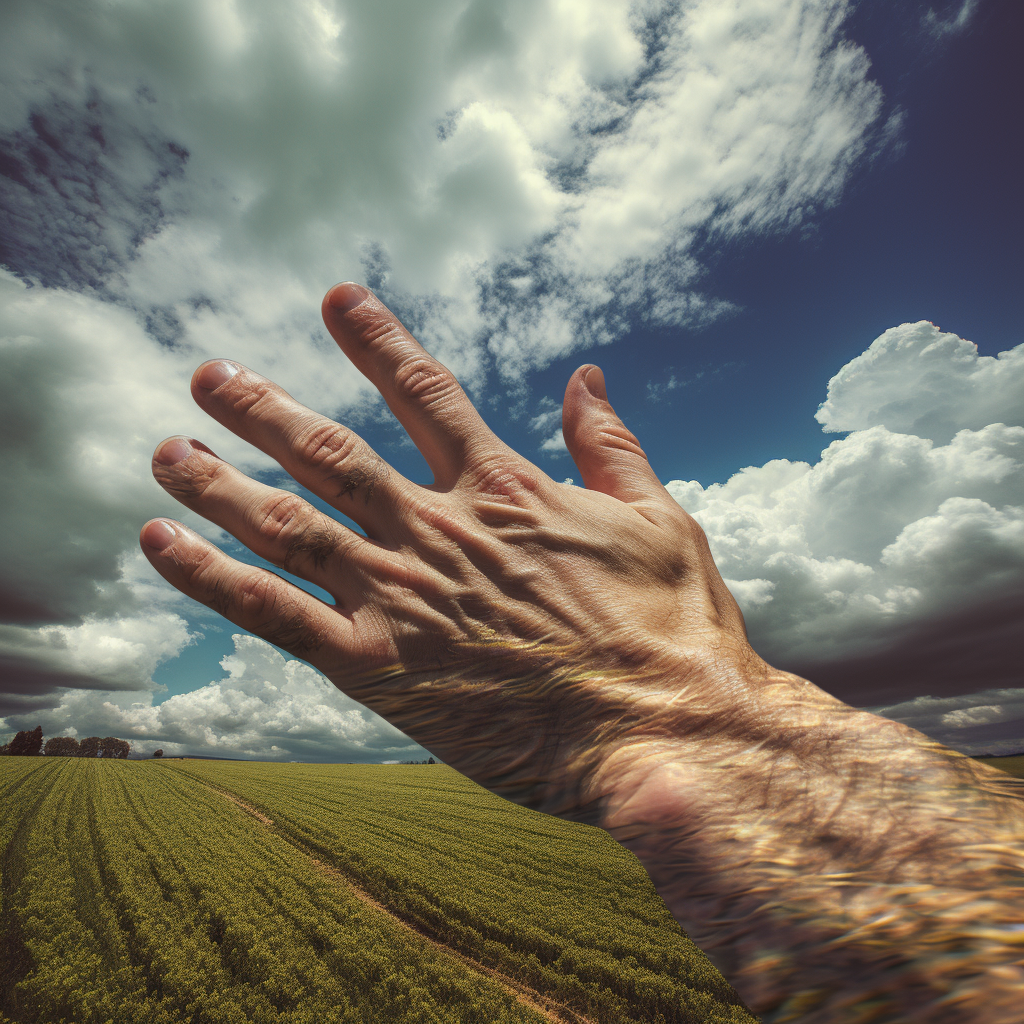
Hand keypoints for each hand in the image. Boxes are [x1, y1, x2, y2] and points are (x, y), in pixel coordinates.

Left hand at [141, 283, 808, 821]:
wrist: (666, 731)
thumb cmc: (672, 628)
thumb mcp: (659, 516)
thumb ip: (611, 444)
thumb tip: (587, 377)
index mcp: (506, 489)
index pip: (427, 391)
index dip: (377, 339)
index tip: (336, 298)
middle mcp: (439, 530)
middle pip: (330, 454)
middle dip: (264, 409)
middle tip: (209, 377)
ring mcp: (402, 597)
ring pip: (285, 522)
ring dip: (218, 481)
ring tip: (166, 451)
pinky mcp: (378, 669)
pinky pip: (273, 614)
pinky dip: (211, 576)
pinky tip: (162, 543)